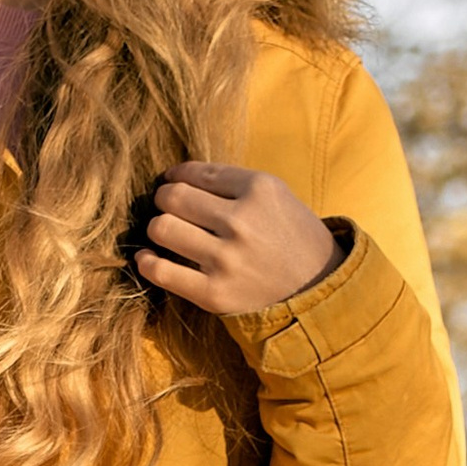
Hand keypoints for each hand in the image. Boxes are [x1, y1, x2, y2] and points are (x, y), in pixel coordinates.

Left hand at [137, 161, 339, 313]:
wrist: (319, 291)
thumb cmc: (294, 239)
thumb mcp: (276, 196)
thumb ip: (232, 183)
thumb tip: (178, 176)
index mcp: (259, 188)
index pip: (197, 172)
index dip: (177, 176)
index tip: (173, 182)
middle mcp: (241, 220)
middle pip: (173, 198)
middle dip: (164, 200)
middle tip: (168, 208)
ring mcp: (226, 258)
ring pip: (162, 228)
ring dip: (157, 228)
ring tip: (165, 233)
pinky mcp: (215, 293)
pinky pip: (160, 271)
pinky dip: (147, 262)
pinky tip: (148, 258)